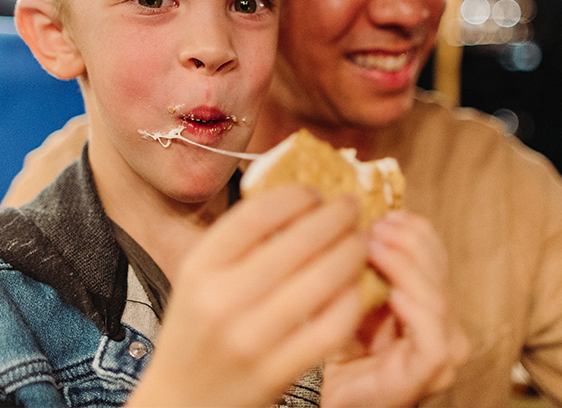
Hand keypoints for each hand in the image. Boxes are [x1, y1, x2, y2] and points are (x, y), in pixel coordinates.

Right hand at [127, 185, 366, 407]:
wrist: (182, 401)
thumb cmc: (198, 327)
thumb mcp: (201, 276)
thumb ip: (240, 240)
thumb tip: (298, 197)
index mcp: (201, 267)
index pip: (258, 213)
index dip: (297, 196)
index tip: (315, 193)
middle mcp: (222, 300)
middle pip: (298, 242)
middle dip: (337, 217)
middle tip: (351, 207)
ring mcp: (251, 339)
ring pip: (322, 280)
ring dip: (352, 251)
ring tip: (360, 239)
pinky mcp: (277, 371)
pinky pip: (331, 325)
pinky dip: (351, 298)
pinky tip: (356, 283)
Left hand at [322, 211, 469, 407]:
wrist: (317, 396)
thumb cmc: (330, 344)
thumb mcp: (349, 291)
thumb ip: (364, 260)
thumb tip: (364, 216)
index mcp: (425, 300)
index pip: (435, 254)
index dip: (415, 230)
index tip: (386, 214)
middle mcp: (441, 324)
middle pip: (439, 270)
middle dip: (409, 242)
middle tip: (375, 227)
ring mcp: (441, 352)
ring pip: (438, 299)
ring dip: (407, 267)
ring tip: (374, 249)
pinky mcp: (428, 375)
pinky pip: (433, 339)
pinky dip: (416, 311)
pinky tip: (393, 293)